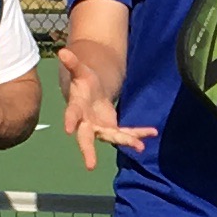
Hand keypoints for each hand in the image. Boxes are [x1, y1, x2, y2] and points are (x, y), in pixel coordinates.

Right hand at [58, 54, 151, 168]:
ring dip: (126, 141)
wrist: (90, 94)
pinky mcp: (113, 129)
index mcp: (76, 108)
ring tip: (140, 147)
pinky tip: (153, 133)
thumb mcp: (80, 71)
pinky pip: (126, 132)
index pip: (71, 115)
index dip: (70, 121)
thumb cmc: (83, 82)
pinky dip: (139, 133)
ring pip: (112, 137)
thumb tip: (63, 51)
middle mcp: (86, 123)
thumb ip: (73, 63)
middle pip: (86, 139)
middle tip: (90, 166)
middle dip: (88, 152)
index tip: (68, 131)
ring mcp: (100, 128)